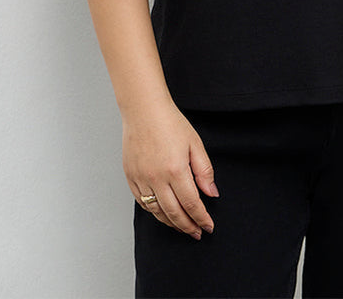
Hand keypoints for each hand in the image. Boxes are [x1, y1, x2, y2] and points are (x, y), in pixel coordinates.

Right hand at [122, 100, 218, 239]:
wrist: (144, 110)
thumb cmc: (170, 123)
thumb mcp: (195, 144)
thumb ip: (204, 171)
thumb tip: (212, 194)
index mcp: (176, 170)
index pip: (192, 204)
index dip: (201, 218)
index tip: (208, 226)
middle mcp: (157, 178)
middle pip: (174, 213)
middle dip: (188, 226)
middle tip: (197, 233)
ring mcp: (141, 179)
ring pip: (157, 212)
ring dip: (171, 223)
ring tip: (182, 226)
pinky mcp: (131, 176)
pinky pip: (142, 202)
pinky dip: (153, 212)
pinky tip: (162, 213)